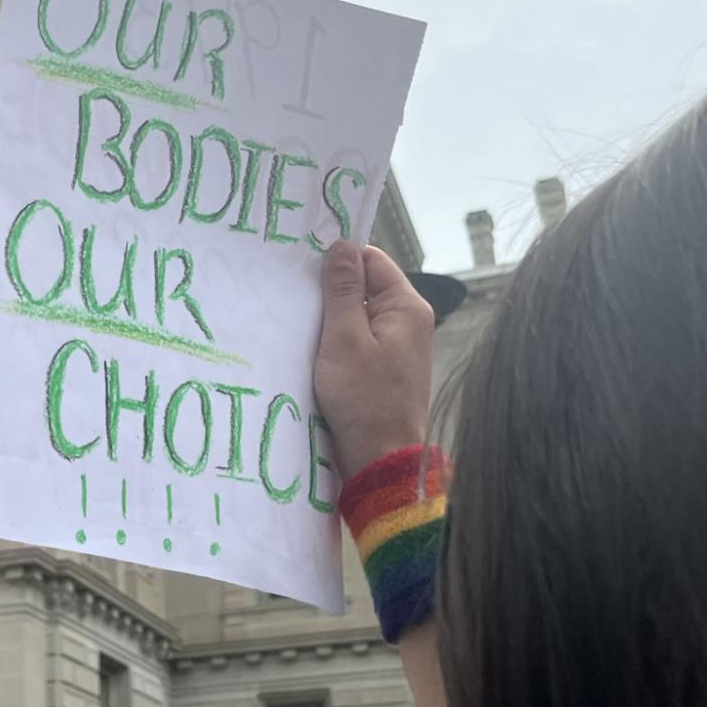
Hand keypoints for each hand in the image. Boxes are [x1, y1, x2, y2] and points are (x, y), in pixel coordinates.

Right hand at [314, 241, 435, 479]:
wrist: (380, 460)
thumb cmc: (363, 399)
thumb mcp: (344, 338)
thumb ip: (343, 290)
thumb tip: (342, 246)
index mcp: (407, 308)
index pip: (373, 261)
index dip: (340, 261)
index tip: (305, 268)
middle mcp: (409, 323)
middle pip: (366, 288)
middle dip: (333, 292)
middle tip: (296, 298)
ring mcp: (399, 347)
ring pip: (360, 316)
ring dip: (332, 320)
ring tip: (301, 324)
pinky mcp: (386, 369)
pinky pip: (360, 341)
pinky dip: (338, 342)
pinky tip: (314, 350)